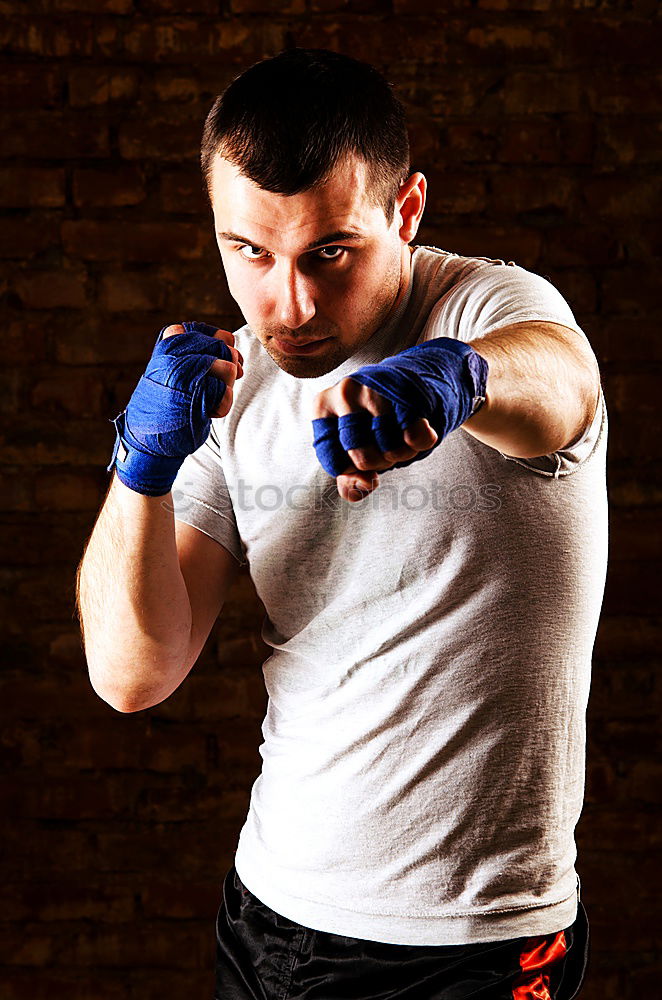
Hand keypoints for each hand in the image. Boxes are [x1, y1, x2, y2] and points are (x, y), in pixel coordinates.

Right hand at [107, 320, 243, 496]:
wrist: (148, 437)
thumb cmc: (171, 401)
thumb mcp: (183, 367)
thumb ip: (210, 354)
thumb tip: (238, 358)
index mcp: (172, 339)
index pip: (221, 336)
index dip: (228, 359)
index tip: (216, 371)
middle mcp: (174, 350)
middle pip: (228, 351)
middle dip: (227, 374)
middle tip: (206, 389)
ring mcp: (182, 370)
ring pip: (228, 369)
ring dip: (223, 390)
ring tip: (200, 399)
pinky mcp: (191, 392)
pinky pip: (225, 393)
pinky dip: (219, 407)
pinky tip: (200, 411)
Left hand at [311, 378, 437, 502]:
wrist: (404, 386)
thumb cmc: (370, 423)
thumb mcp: (349, 450)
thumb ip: (349, 481)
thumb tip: (366, 484)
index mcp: (322, 407)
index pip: (335, 464)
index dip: (351, 471)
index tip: (358, 458)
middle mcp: (344, 393)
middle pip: (363, 459)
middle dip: (379, 464)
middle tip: (383, 451)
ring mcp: (376, 389)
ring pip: (390, 448)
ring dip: (401, 454)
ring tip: (400, 439)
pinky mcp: (406, 391)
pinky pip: (415, 437)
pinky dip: (420, 444)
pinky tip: (414, 433)